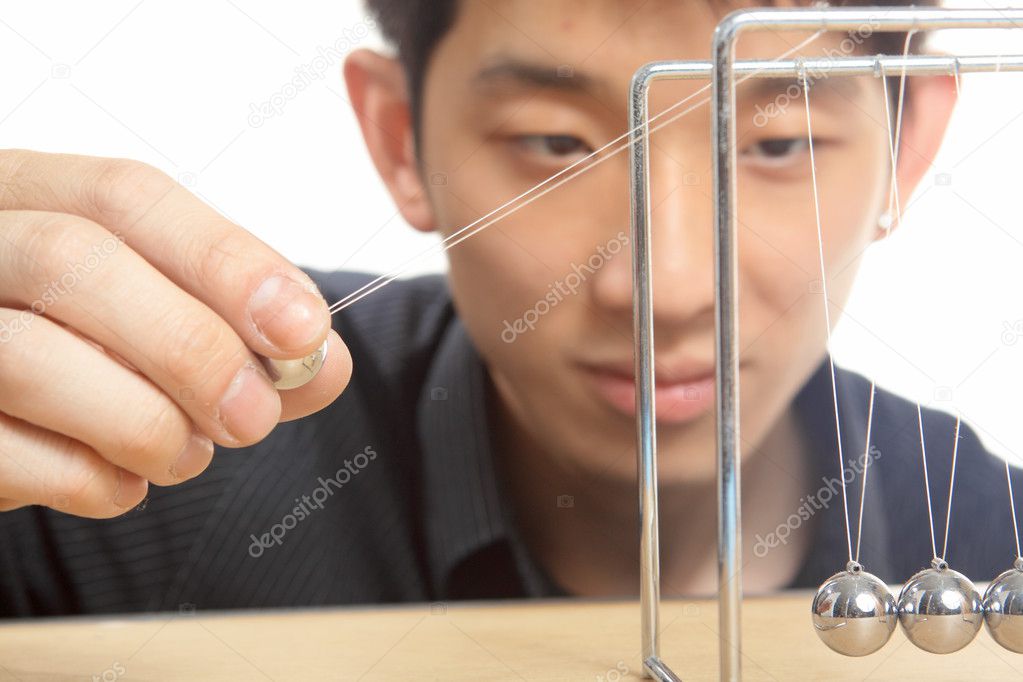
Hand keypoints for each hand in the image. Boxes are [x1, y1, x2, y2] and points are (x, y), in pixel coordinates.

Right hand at [0, 150, 352, 517]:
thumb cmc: (82, 352)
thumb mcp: (159, 319)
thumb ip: (243, 337)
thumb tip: (325, 364)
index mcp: (28, 193)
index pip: (127, 197)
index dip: (227, 262)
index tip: (303, 330)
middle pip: (72, 259)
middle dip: (190, 347)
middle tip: (254, 417)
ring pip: (25, 357)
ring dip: (142, 423)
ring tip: (188, 455)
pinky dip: (86, 480)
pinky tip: (124, 485)